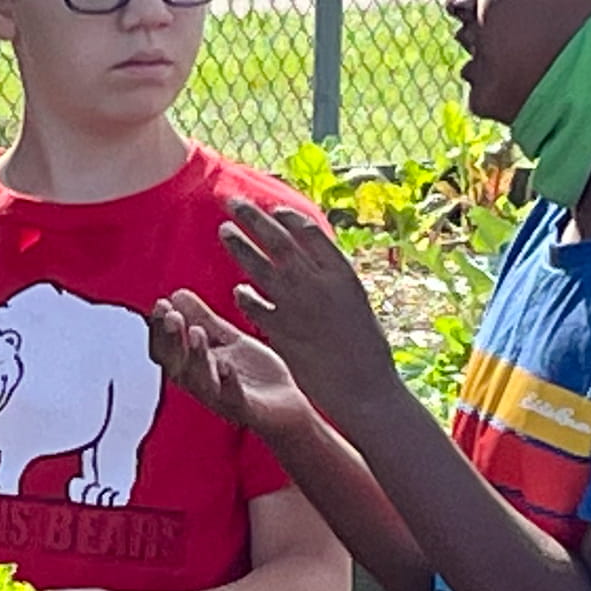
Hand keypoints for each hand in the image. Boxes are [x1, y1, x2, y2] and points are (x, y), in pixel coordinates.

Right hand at [149, 290, 316, 441]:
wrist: (287, 407)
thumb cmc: (255, 375)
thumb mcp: (227, 340)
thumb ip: (203, 319)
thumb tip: (177, 293)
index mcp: (193, 367)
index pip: (166, 349)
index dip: (160, 328)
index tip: (162, 303)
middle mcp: (200, 384)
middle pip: (176, 364)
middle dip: (172, 340)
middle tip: (172, 316)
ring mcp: (221, 398)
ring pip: (200, 380)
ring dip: (196, 356)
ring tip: (197, 331)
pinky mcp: (245, 409)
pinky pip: (232, 397)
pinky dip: (227, 383)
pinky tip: (226, 366)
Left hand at [217, 198, 401, 422]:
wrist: (364, 389)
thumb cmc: (367, 351)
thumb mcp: (357, 304)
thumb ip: (332, 281)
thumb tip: (316, 263)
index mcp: (342, 273)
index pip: (309, 232)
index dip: (287, 217)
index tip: (271, 208)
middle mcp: (318, 284)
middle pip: (279, 241)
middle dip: (254, 218)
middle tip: (232, 201)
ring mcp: (297, 306)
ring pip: (260, 267)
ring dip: (240, 246)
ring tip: (223, 230)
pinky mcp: (280, 331)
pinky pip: (254, 306)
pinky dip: (244, 295)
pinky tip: (238, 290)